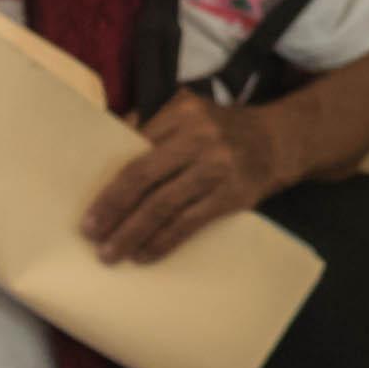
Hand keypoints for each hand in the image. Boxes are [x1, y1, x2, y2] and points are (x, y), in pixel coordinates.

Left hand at [81, 99, 283, 265]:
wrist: (279, 141)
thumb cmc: (222, 129)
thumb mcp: (190, 112)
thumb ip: (152, 125)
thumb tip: (106, 148)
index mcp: (182, 112)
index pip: (135, 148)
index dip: (109, 181)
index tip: (89, 207)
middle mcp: (199, 137)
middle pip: (143, 177)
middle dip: (113, 208)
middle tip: (91, 233)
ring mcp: (217, 167)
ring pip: (163, 205)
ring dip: (133, 232)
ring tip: (111, 253)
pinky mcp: (232, 196)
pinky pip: (189, 223)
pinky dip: (163, 241)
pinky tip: (144, 255)